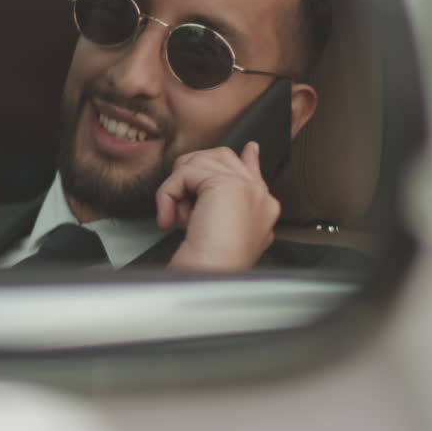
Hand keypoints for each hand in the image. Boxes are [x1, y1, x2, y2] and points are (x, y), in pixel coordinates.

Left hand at [154, 141, 278, 270]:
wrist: (212, 281)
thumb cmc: (213, 268)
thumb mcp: (223, 232)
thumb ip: (226, 202)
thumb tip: (228, 180)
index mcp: (263, 208)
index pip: (253, 169)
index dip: (246, 158)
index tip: (249, 149)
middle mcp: (260, 195)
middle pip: (220, 158)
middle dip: (193, 175)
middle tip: (182, 205)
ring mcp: (246, 188)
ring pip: (199, 163)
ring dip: (179, 189)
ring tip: (179, 219)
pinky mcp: (225, 185)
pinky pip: (184, 174)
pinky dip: (168, 195)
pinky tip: (170, 218)